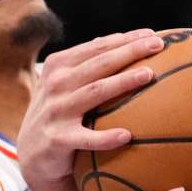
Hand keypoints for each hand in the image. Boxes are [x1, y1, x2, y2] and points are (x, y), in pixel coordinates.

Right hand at [19, 29, 163, 188]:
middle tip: (158, 45)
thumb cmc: (59, 114)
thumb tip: (116, 39)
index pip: (97, 47)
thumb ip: (85, 63)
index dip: (126, 39)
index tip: (153, 34)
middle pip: (99, 64)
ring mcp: (56, 111)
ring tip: (148, 74)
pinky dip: (106, 137)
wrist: (33, 155)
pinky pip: (86, 138)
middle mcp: (55, 84)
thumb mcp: (64, 83)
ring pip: (95, 92)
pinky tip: (127, 135)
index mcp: (58, 66)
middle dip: (130, 51)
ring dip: (122, 82)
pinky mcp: (58, 139)